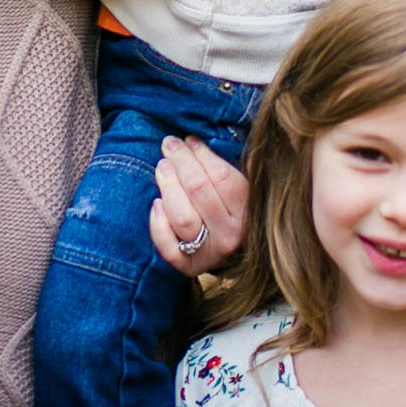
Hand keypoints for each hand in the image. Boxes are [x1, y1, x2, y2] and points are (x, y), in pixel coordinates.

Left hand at [148, 135, 248, 277]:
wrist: (240, 258)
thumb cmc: (237, 212)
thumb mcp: (245, 190)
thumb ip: (231, 169)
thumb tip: (201, 140)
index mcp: (249, 212)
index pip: (222, 177)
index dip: (202, 154)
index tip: (189, 139)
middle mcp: (232, 235)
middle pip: (199, 191)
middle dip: (181, 161)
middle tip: (169, 144)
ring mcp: (211, 253)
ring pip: (183, 218)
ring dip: (168, 186)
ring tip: (162, 166)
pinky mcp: (190, 267)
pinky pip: (169, 248)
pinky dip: (159, 225)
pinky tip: (156, 204)